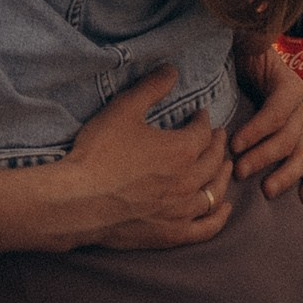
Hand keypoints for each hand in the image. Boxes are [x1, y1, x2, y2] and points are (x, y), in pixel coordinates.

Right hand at [52, 68, 232, 251]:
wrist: (79, 201)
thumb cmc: (100, 153)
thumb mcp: (124, 109)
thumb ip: (151, 87)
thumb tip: (172, 69)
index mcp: (182, 150)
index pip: (203, 132)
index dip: (203, 120)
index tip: (200, 114)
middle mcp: (189, 181)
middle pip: (214, 160)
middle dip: (218, 144)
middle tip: (218, 135)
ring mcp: (182, 210)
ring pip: (215, 192)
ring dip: (222, 176)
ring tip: (224, 166)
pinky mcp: (171, 234)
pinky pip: (206, 228)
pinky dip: (219, 217)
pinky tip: (224, 208)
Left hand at [231, 42, 302, 204]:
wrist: (244, 61)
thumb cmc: (238, 57)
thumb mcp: (242, 48)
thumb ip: (248, 44)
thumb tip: (248, 38)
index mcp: (289, 85)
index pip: (277, 111)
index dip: (257, 129)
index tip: (233, 143)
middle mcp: (300, 108)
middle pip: (288, 137)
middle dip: (263, 156)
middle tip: (239, 170)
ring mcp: (301, 128)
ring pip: (301, 155)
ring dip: (284, 175)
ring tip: (265, 190)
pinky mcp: (298, 143)